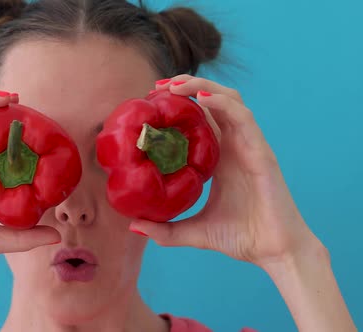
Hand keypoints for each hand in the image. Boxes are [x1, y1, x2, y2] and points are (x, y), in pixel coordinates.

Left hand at [130, 75, 322, 266]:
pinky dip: (222, 102)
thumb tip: (134, 226)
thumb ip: (165, 230)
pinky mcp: (261, 151)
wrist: (273, 251)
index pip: (200, 118)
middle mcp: (234, 145)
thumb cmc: (240, 238)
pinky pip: (242, 117)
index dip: (178, 104)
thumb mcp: (193, 231)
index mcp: (219, 157)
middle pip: (213, 100)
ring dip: (201, 86)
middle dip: (186, 86)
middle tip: (157, 87)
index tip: (150, 100)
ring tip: (174, 86)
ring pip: (228, 99)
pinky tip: (201, 98)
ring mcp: (249, 145)